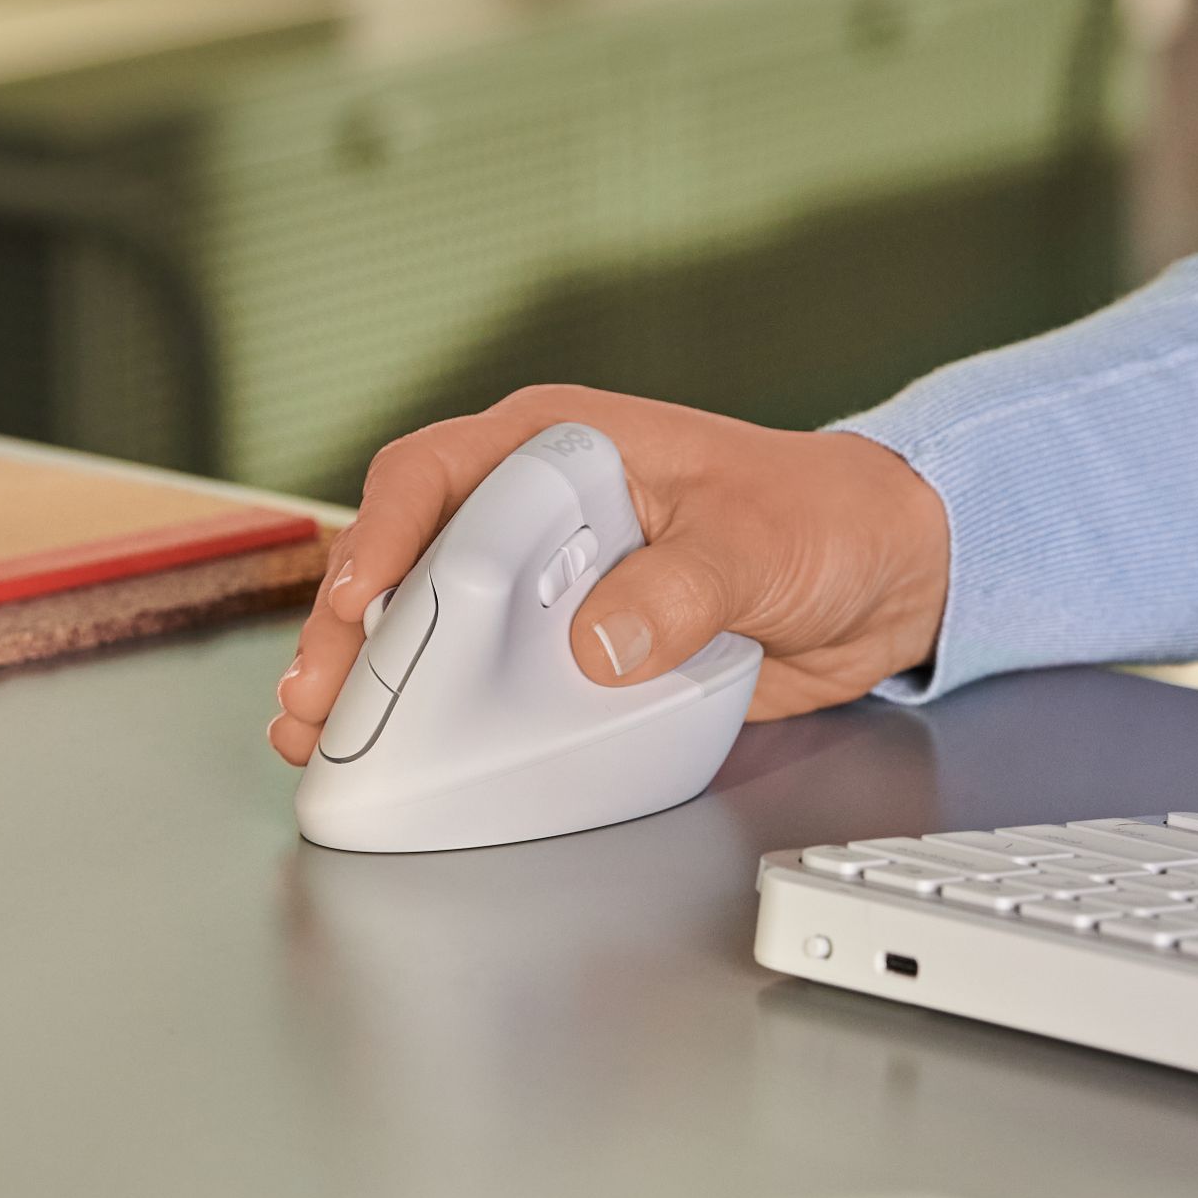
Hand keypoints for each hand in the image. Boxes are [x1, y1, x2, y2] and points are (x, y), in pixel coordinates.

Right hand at [267, 385, 952, 768]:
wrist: (882, 574)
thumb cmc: (822, 518)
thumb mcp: (754, 542)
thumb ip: (680, 589)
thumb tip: (598, 645)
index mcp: (565, 445)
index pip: (439, 472)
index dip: (384, 535)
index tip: (361, 602)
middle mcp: (535, 506)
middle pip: (407, 556)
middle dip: (348, 629)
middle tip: (315, 697)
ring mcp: (545, 580)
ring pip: (427, 621)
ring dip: (372, 679)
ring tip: (318, 736)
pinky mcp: (566, 645)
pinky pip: (483, 675)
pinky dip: (436, 712)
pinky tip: (398, 752)